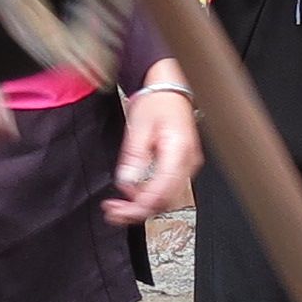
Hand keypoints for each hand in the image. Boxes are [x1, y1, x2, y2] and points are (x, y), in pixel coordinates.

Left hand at [108, 69, 198, 222]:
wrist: (168, 89)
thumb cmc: (156, 102)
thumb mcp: (138, 128)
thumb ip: (134, 158)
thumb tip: (127, 183)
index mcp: (178, 151)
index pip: (161, 191)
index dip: (139, 206)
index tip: (118, 210)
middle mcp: (188, 163)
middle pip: (164, 200)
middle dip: (138, 210)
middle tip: (114, 212)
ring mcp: (187, 166)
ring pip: (166, 198)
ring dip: (143, 205)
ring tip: (119, 206)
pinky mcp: (181, 167)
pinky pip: (167, 189)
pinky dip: (149, 196)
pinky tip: (133, 194)